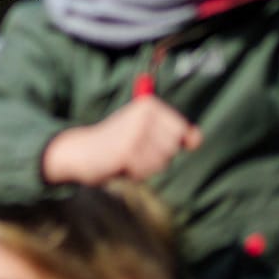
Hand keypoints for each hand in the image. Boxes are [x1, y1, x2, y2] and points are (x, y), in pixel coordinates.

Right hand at [42, 96, 201, 183]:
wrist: (81, 151)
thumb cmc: (119, 143)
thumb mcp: (150, 134)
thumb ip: (178, 134)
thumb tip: (197, 139)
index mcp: (149, 104)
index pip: (180, 130)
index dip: (164, 142)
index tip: (142, 138)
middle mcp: (143, 114)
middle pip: (172, 147)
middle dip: (157, 156)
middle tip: (133, 149)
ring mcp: (135, 131)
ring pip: (161, 161)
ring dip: (146, 166)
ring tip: (127, 157)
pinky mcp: (126, 150)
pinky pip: (146, 171)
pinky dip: (135, 173)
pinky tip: (120, 164)